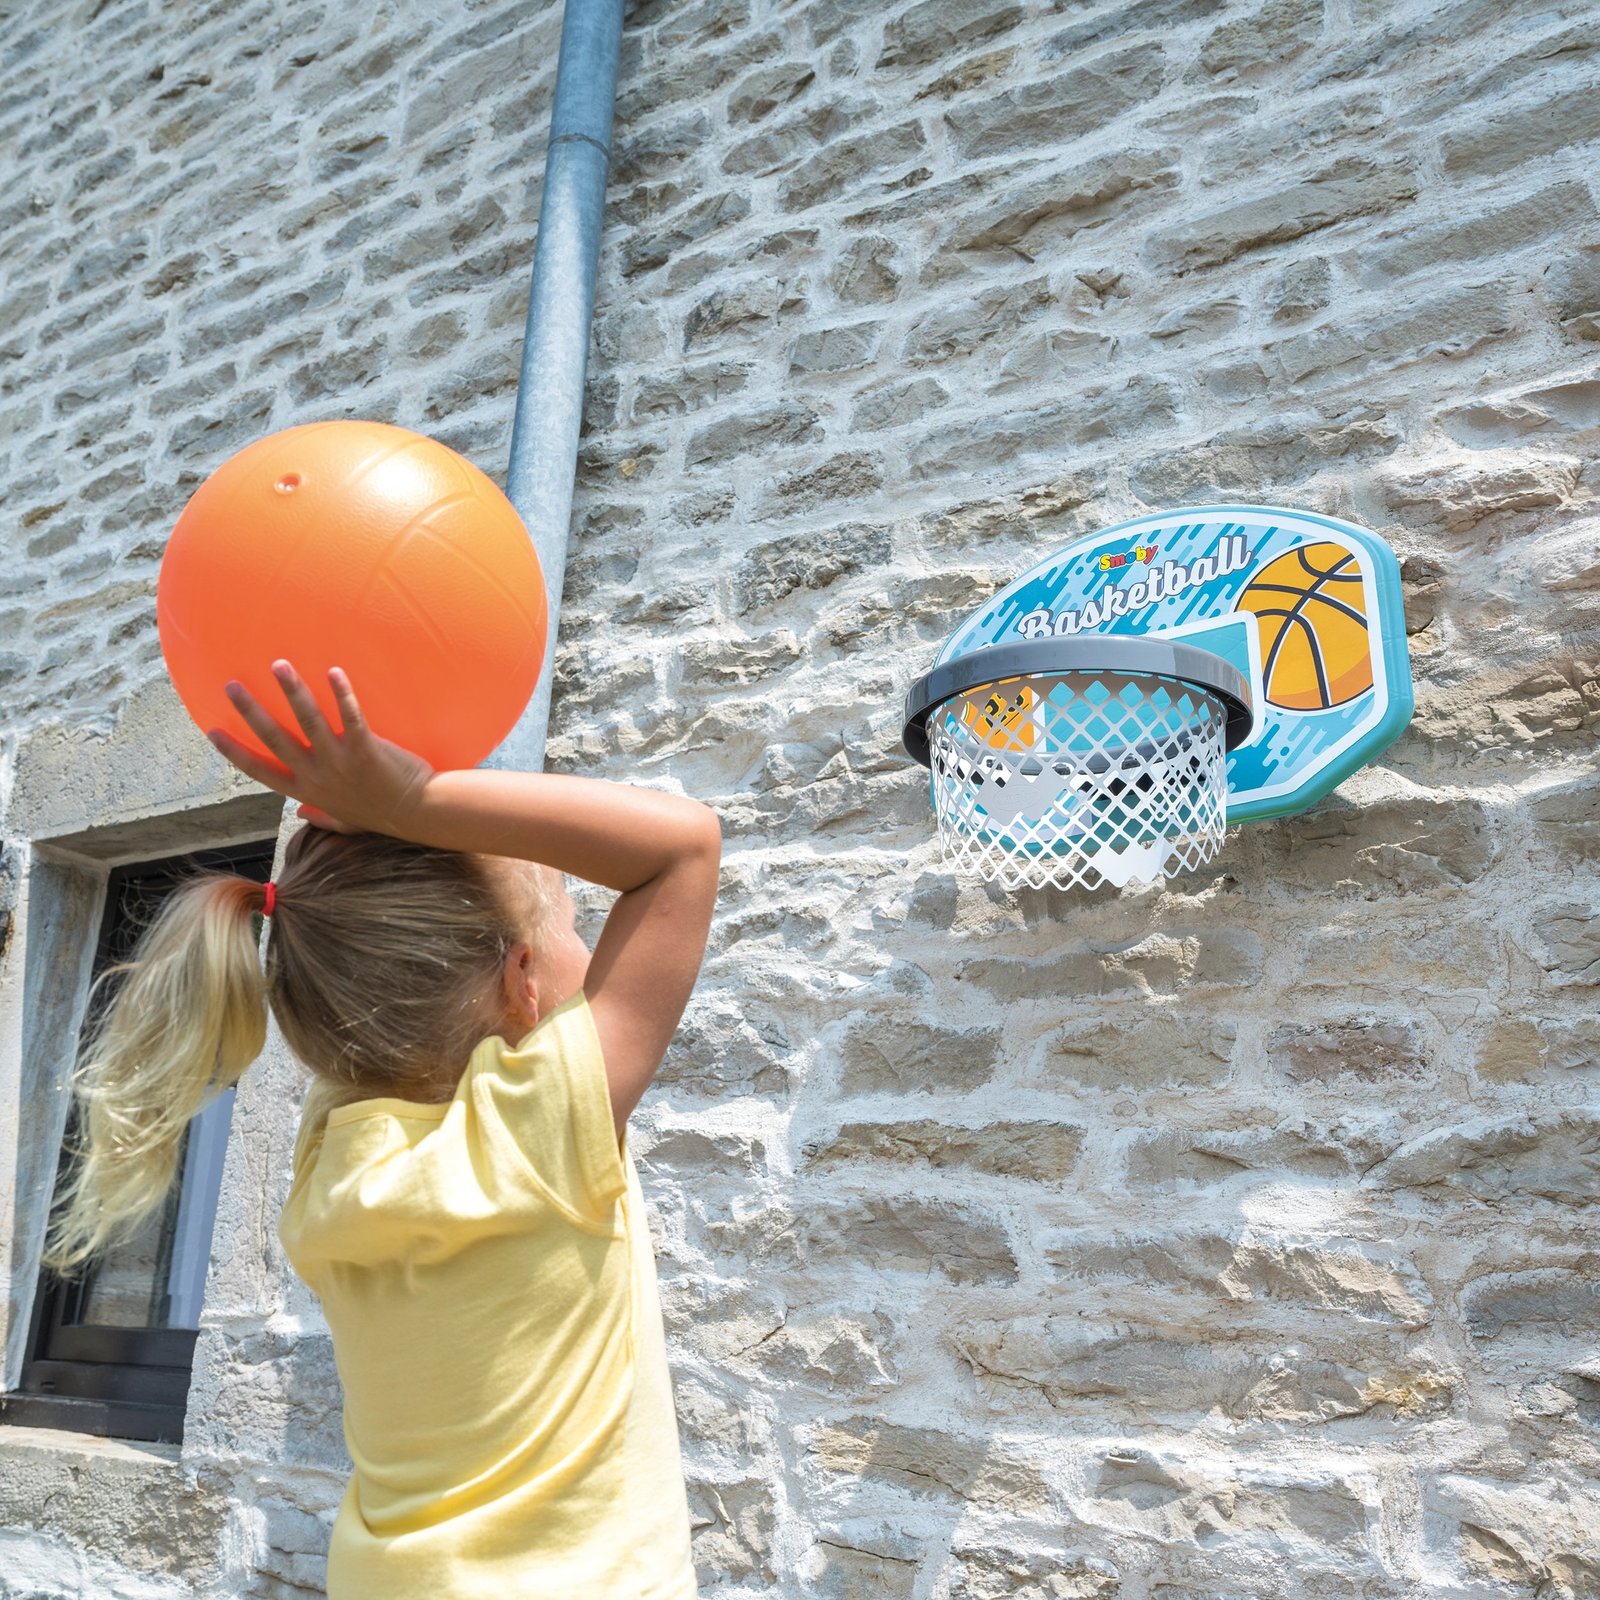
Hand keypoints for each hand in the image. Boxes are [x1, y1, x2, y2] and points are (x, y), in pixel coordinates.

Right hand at [206, 662, 435, 837]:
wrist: (417, 813)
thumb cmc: (381, 814)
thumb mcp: (344, 821)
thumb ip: (321, 817)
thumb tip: (301, 813)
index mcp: (307, 791)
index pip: (261, 771)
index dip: (236, 752)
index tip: (211, 731)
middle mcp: (317, 776)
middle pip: (275, 739)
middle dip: (251, 711)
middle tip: (232, 685)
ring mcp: (340, 762)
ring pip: (308, 722)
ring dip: (292, 691)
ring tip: (278, 665)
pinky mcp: (365, 749)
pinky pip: (351, 716)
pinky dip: (341, 693)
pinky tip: (333, 671)